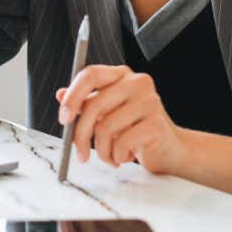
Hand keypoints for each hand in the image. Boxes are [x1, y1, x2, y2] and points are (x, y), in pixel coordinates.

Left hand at [56, 64, 187, 172]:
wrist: (170, 150)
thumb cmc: (136, 130)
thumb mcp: (107, 114)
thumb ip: (86, 103)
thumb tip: (60, 95)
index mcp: (121, 75)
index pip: (90, 75)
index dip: (73, 96)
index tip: (64, 119)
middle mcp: (137, 82)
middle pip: (94, 105)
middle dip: (81, 135)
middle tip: (80, 153)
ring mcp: (149, 101)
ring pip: (105, 128)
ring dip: (103, 151)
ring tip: (111, 156)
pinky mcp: (156, 123)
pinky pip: (122, 143)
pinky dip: (118, 156)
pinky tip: (126, 156)